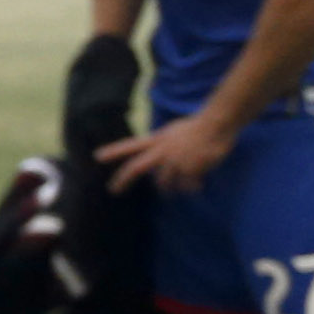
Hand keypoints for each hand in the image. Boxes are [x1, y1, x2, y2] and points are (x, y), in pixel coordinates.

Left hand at [104, 106, 240, 191]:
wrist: (217, 123)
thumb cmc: (197, 127)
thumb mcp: (172, 131)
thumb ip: (161, 144)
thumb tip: (155, 160)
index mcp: (157, 139)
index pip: (131, 145)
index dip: (114, 151)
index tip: (97, 157)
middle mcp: (162, 150)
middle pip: (137, 167)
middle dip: (123, 180)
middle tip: (113, 190)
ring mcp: (174, 160)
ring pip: (165, 183)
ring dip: (171, 188)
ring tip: (178, 187)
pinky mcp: (189, 168)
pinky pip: (187, 186)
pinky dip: (192, 186)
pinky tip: (197, 182)